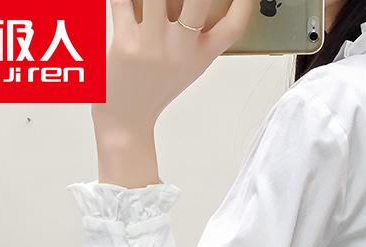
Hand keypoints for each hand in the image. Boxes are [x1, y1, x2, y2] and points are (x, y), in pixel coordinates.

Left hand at [92, 0, 253, 186]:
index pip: (234, 27)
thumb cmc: (157, 87)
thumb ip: (198, 34)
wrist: (129, 117)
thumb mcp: (189, 65)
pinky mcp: (125, 43)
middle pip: (200, 1)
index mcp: (201, 55)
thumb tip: (204, 4)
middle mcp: (181, 50)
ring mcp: (153, 46)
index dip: (244, 3)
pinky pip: (121, 2)